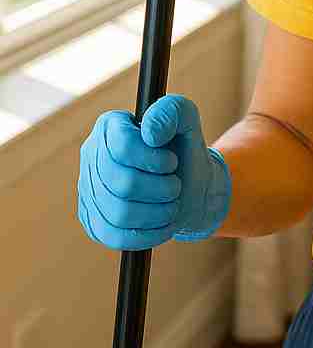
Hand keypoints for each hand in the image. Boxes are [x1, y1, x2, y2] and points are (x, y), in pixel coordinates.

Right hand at [78, 94, 231, 250]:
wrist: (189, 187)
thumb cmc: (184, 151)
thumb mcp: (187, 120)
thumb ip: (172, 111)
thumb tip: (150, 133)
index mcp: (110, 127)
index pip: (122, 147)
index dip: (154, 159)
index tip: (172, 162)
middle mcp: (92, 156)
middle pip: (123, 184)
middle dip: (161, 189)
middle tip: (175, 186)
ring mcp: (88, 190)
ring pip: (119, 213)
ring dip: (158, 213)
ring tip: (172, 204)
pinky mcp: (92, 220)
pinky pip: (113, 236)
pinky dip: (146, 235)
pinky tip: (163, 224)